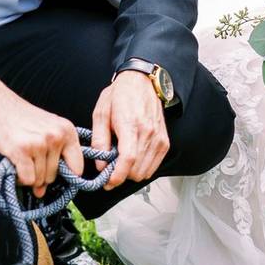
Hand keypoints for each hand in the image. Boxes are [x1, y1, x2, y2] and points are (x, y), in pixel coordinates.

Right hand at [0, 73, 83, 197]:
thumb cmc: (18, 117)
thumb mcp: (44, 128)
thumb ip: (51, 157)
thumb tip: (42, 191)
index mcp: (67, 130)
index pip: (78, 167)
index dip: (66, 176)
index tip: (51, 173)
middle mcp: (56, 136)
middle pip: (54, 176)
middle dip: (40, 175)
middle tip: (27, 160)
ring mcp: (40, 143)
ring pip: (39, 180)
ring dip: (27, 176)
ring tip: (18, 158)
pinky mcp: (22, 150)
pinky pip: (27, 179)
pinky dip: (19, 178)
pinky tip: (13, 164)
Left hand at [91, 71, 169, 190]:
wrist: (141, 82)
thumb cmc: (120, 95)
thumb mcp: (101, 113)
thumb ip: (100, 140)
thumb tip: (101, 165)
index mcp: (131, 124)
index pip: (128, 159)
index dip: (117, 176)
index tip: (108, 182)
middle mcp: (149, 133)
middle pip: (136, 170)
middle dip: (121, 174)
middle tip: (110, 167)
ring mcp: (159, 138)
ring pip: (146, 171)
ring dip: (132, 172)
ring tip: (121, 159)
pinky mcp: (165, 141)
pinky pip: (154, 166)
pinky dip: (143, 167)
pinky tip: (133, 156)